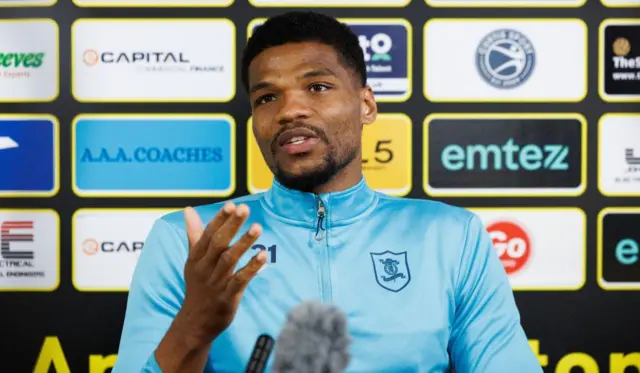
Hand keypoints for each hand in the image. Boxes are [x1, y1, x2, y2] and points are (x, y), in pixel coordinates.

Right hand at [177, 202, 266, 344]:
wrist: (195, 322)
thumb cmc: (198, 286)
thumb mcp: (193, 260)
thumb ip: (194, 234)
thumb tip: (188, 209)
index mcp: (197, 257)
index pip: (209, 234)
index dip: (220, 219)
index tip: (231, 205)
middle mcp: (205, 268)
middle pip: (219, 243)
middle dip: (232, 225)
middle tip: (244, 209)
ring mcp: (216, 283)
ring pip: (229, 259)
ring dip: (244, 243)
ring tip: (258, 228)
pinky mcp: (227, 297)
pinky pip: (240, 280)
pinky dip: (251, 267)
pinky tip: (263, 255)